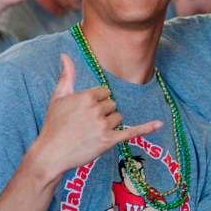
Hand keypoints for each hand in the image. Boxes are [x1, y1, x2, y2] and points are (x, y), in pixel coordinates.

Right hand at [29, 54, 161, 180]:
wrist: (51, 154)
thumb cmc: (53, 126)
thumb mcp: (57, 98)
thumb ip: (66, 76)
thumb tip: (65, 55)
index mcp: (86, 96)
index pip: (104, 92)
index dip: (96, 101)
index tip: (84, 112)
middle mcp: (96, 109)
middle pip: (112, 105)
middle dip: (103, 113)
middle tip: (85, 125)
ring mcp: (103, 126)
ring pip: (118, 118)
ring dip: (109, 124)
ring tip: (90, 133)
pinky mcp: (108, 141)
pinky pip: (131, 132)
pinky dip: (146, 128)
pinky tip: (159, 124)